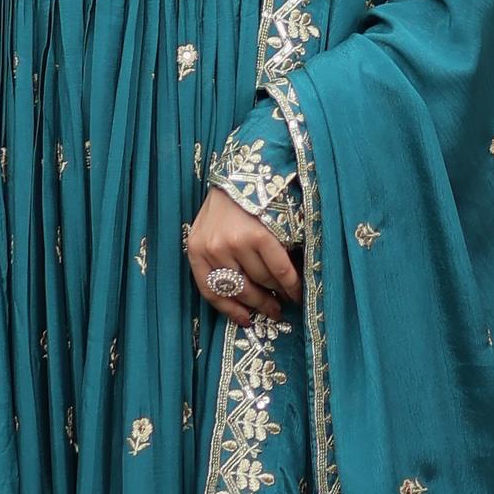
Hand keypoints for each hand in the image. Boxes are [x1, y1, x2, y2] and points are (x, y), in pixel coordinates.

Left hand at [184, 183, 301, 324]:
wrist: (246, 171)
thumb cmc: (229, 204)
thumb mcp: (211, 231)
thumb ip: (219, 259)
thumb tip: (245, 299)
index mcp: (196, 249)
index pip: (211, 291)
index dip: (230, 310)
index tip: (247, 321)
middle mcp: (213, 249)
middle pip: (240, 289)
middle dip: (260, 303)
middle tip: (275, 312)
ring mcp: (235, 243)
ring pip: (262, 280)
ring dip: (277, 293)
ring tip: (288, 298)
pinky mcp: (258, 236)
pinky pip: (279, 269)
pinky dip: (291, 283)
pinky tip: (297, 290)